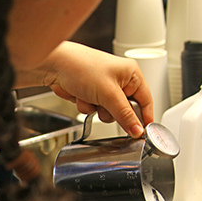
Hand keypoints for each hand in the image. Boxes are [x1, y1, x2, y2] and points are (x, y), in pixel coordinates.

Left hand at [18, 41, 153, 138]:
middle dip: (113, 112)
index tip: (143, 133)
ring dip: (98, 110)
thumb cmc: (81, 67)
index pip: (146, 101)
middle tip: (105, 105)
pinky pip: (95, 111)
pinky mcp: (92, 95)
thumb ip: (125, 115)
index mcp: (131, 74)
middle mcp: (120, 80)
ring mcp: (105, 88)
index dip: (144, 118)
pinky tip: (81, 97)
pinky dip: (87, 108)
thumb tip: (137, 130)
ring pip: (109, 113)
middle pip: (126, 110)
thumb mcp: (109, 94)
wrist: (55, 67)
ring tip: (91, 98)